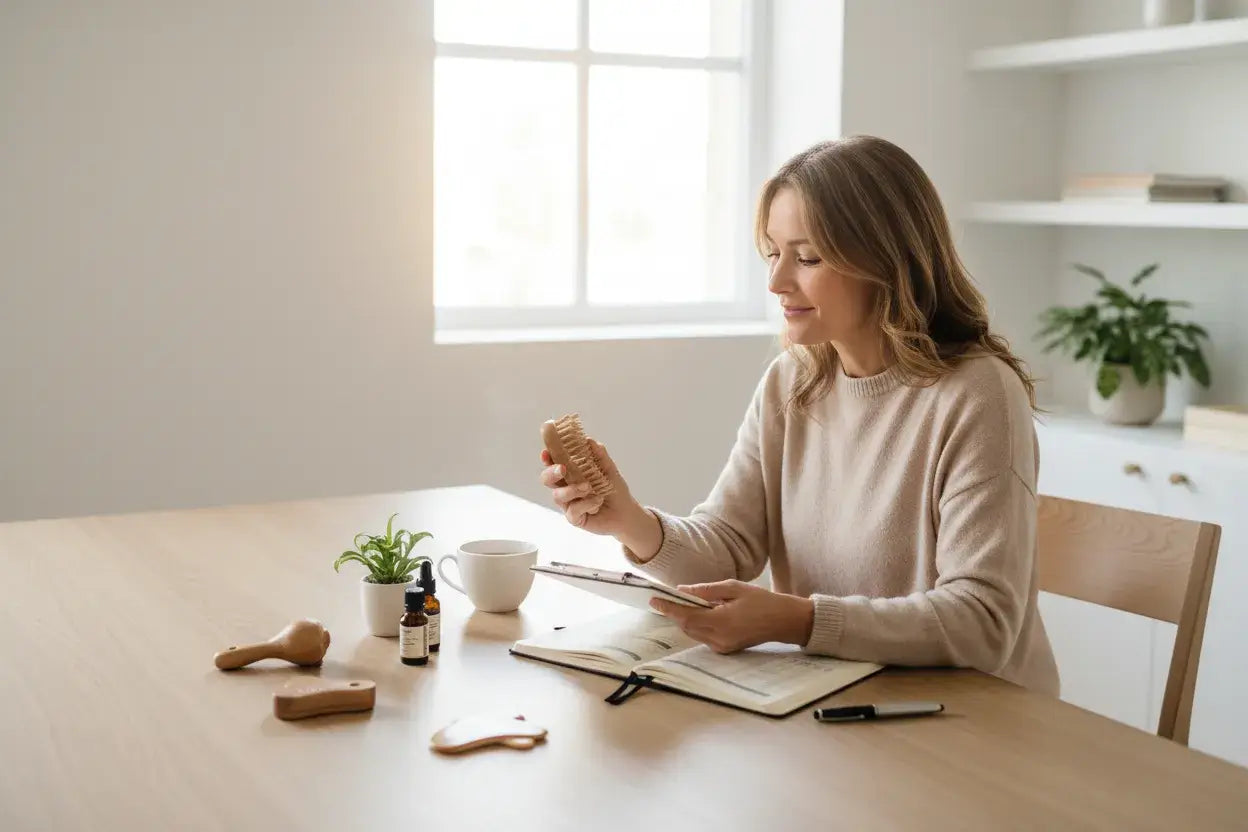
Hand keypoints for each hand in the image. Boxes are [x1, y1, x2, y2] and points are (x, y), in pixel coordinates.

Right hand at [539, 439, 644, 537]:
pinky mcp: (574, 518)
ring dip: (572, 489)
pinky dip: (586, 503)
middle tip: (562, 468)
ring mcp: (568, 503)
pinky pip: (572, 510)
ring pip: (558, 495)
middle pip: (547, 479)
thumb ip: (599, 455)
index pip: (554, 463)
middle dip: (551, 472)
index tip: (546, 452)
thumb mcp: (609, 469)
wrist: (626, 512)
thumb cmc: (613, 489)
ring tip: (588, 487)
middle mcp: (565, 487)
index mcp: (570, 473)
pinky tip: (597, 500)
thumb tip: (588, 440)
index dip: (547, 458)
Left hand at [650, 580, 814, 653]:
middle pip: (687, 626)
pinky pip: (703, 637)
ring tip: (681, 603)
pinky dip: (697, 624)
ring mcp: (722, 646)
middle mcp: (719, 638)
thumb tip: (683, 589)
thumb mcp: (733, 588)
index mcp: (722, 622)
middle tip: (664, 598)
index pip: (686, 616)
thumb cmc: (761, 601)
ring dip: (685, 618)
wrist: (783, 621)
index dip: (669, 608)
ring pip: (693, 632)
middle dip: (675, 612)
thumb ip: (706, 590)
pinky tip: (700, 612)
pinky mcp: (726, 649)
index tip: (654, 599)